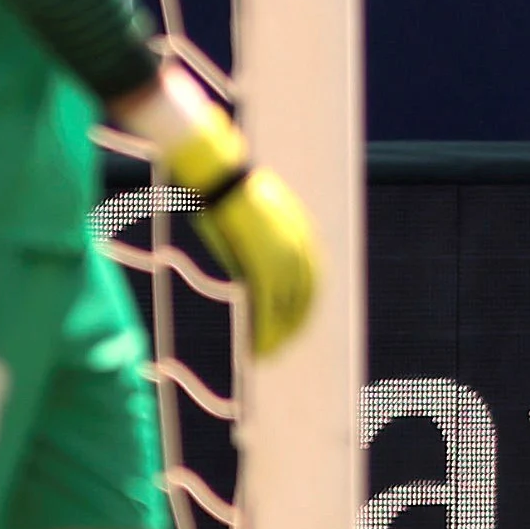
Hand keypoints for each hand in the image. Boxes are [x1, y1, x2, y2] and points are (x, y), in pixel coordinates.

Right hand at [122, 67, 318, 357]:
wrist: (218, 173)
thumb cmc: (228, 186)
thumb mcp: (254, 211)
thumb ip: (261, 234)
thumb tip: (251, 245)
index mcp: (300, 233)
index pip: (311, 278)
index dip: (304, 305)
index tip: (296, 323)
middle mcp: (298, 248)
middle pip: (304, 298)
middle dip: (295, 326)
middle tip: (284, 346)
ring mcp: (282, 258)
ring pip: (287, 310)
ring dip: (279, 336)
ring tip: (269, 354)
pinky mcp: (261, 266)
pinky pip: (267, 310)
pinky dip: (264, 333)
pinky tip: (258, 350)